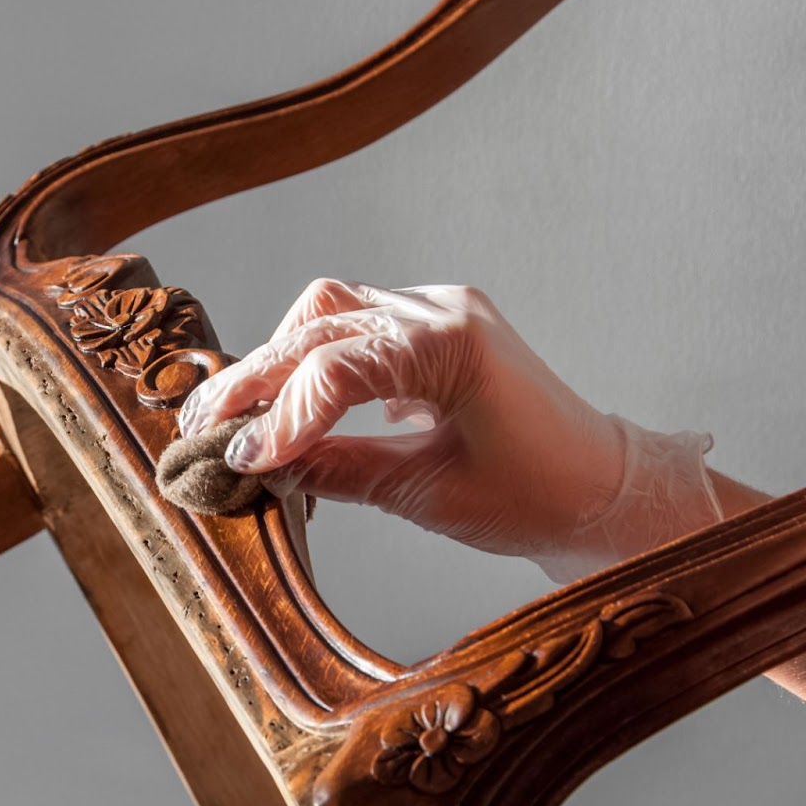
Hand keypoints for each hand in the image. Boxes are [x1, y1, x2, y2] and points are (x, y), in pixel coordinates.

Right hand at [177, 279, 720, 580]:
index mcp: (452, 343)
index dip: (277, 416)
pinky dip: (313, 361)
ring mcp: (440, 309)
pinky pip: (356, 327)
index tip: (240, 461)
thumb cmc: (538, 497)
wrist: (605, 489)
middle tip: (201, 427)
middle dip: (255, 379)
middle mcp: (442, 309)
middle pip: (318, 326)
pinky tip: (285, 406)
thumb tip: (261, 469)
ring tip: (231, 412)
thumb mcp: (428, 495)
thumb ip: (338, 472)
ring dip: (277, 359)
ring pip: (328, 312)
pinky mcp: (435, 327)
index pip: (334, 368)